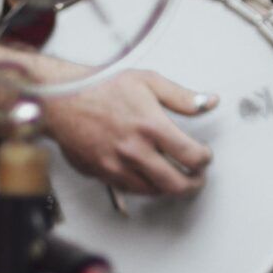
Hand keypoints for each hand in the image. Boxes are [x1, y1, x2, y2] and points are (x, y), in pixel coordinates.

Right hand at [40, 70, 217, 197]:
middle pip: (176, 183)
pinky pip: (131, 190)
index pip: (191, 156)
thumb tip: (209, 102)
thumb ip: (182, 96)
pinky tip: (151, 175)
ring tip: (176, 176)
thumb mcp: (148, 81)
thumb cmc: (101, 87)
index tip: (204, 155)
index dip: (204, 159)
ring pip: (154, 191)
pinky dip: (146, 186)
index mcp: (151, 126)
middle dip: (193, 183)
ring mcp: (117, 165)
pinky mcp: (102, 173)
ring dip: (170, 187)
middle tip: (197, 177)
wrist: (62, 99)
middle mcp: (135, 150)